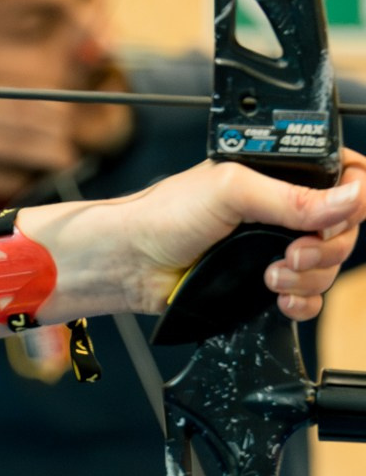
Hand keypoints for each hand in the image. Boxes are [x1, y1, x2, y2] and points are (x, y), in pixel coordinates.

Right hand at [0, 87, 123, 200]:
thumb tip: (21, 89)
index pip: (27, 95)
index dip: (53, 105)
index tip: (65, 112)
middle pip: (33, 122)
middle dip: (57, 130)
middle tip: (67, 138)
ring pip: (23, 149)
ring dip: (48, 155)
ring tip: (64, 159)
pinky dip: (16, 179)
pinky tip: (24, 179)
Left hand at [71, 151, 364, 321]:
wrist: (132, 263)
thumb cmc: (166, 216)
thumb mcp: (232, 191)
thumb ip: (291, 197)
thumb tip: (349, 199)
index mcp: (279, 175)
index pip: (345, 178)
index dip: (353, 198)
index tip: (335, 217)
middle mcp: (282, 209)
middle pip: (343, 229)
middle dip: (327, 246)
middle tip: (292, 252)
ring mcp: (276, 247)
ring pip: (328, 266)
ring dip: (309, 276)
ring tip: (271, 275)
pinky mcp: (266, 283)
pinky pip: (310, 297)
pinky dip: (304, 301)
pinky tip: (280, 298)